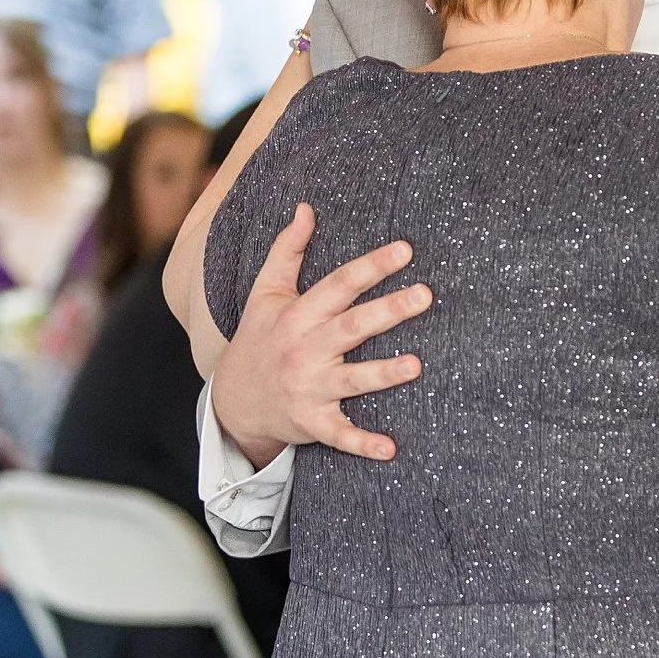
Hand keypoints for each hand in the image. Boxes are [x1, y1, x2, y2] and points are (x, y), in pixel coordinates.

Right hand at [210, 203, 429, 465]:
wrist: (234, 399)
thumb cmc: (259, 338)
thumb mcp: (265, 292)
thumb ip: (287, 250)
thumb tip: (306, 208)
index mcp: (298, 314)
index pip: (339, 284)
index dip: (371, 266)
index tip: (406, 250)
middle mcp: (304, 349)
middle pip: (351, 327)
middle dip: (387, 310)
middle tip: (424, 294)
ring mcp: (308, 387)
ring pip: (351, 380)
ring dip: (382, 374)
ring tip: (415, 365)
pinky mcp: (312, 422)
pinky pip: (340, 435)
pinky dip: (362, 444)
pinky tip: (390, 449)